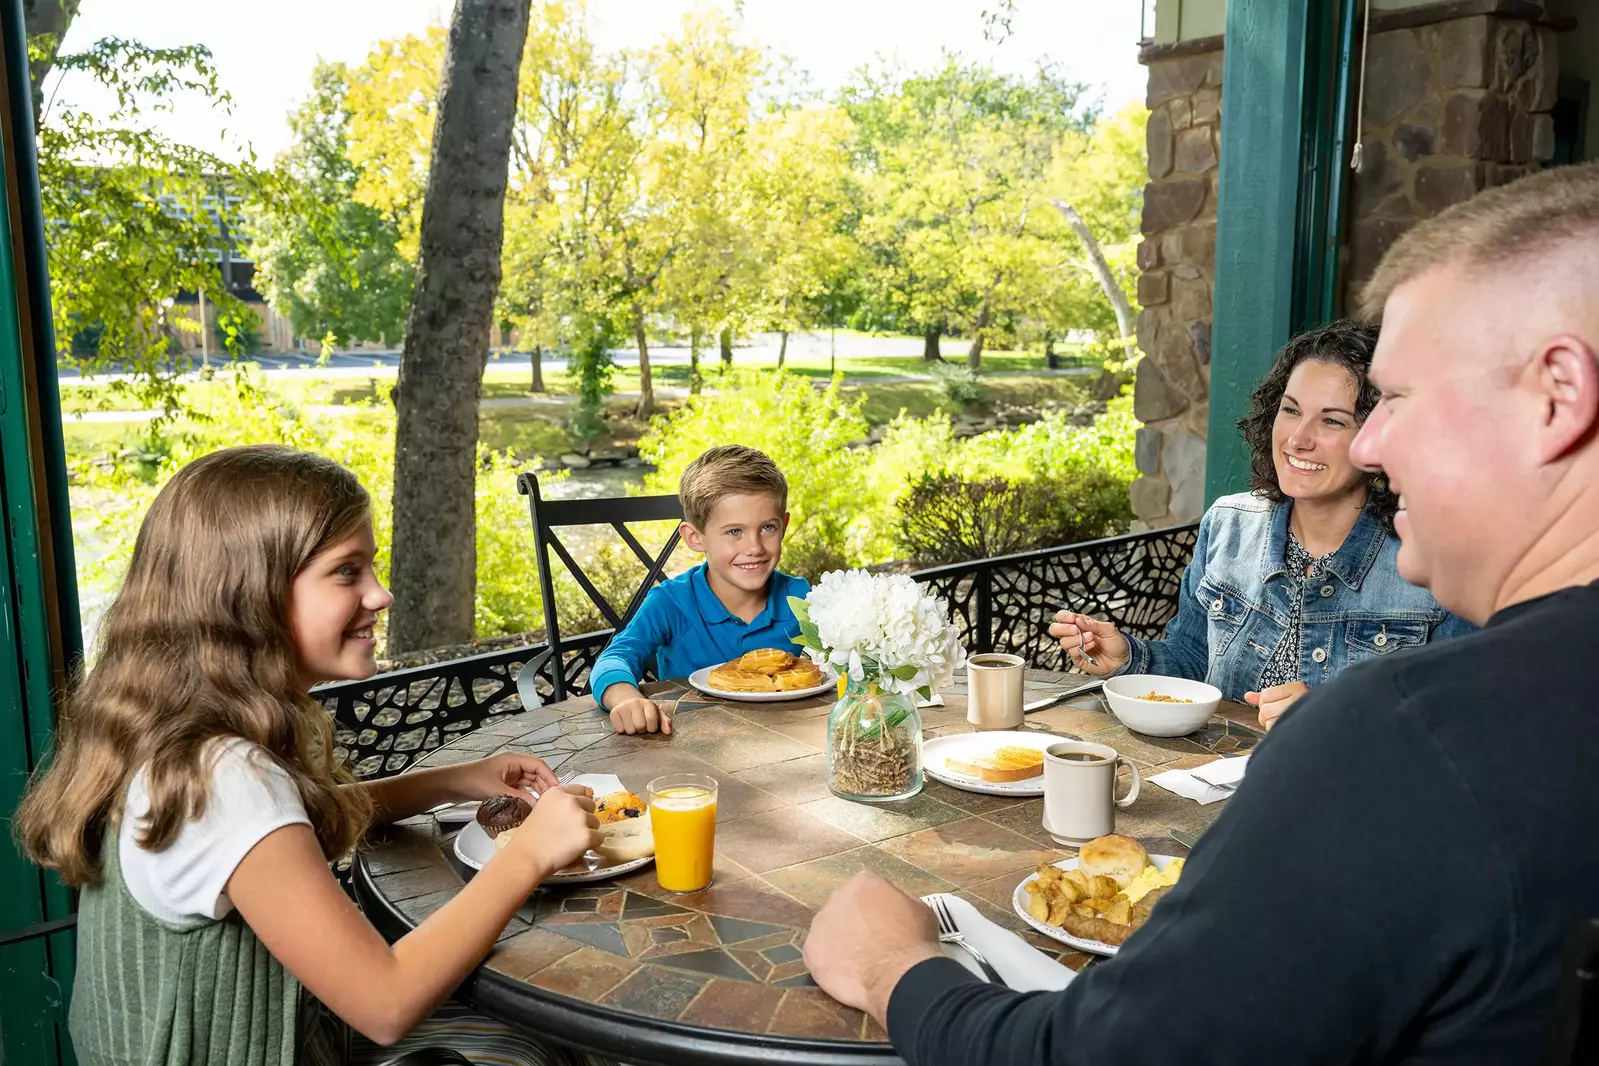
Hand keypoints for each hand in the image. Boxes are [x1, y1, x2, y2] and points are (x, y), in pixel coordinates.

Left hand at [449, 752, 559, 802]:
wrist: (451, 785)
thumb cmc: (471, 780)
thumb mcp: (496, 790)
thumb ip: (517, 798)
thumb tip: (536, 807)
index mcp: (513, 760)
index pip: (538, 765)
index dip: (549, 776)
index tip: (557, 789)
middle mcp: (512, 766)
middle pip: (535, 774)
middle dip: (544, 786)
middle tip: (552, 800)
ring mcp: (508, 776)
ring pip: (528, 783)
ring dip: (535, 792)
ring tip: (543, 805)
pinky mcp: (502, 785)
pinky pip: (520, 790)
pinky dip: (526, 797)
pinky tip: (529, 807)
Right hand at [502, 784, 600, 881]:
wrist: (527, 857)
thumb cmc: (529, 837)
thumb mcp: (542, 809)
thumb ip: (559, 805)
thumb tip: (579, 806)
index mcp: (557, 792)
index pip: (582, 790)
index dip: (581, 802)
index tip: (576, 812)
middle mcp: (571, 801)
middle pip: (591, 805)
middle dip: (585, 817)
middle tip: (571, 830)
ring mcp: (580, 817)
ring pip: (596, 823)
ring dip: (588, 831)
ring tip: (571, 841)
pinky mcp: (587, 835)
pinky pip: (599, 838)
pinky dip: (591, 845)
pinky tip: (577, 849)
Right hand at [610, 696, 671, 735]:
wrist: (628, 702)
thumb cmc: (645, 712)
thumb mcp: (657, 714)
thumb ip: (665, 722)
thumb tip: (668, 732)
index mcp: (648, 704)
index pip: (651, 720)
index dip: (652, 728)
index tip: (651, 728)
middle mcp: (635, 703)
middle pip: (640, 726)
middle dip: (642, 730)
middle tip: (641, 726)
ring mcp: (623, 707)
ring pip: (629, 730)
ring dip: (632, 731)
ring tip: (633, 725)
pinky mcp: (613, 712)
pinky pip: (619, 730)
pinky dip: (623, 730)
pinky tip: (625, 724)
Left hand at [803, 872, 940, 1024]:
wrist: (901, 976)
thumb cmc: (915, 941)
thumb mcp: (918, 908)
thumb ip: (897, 899)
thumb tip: (888, 904)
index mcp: (863, 882)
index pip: (864, 889)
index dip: (874, 908)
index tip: (882, 923)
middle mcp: (837, 897)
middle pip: (843, 907)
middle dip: (854, 922)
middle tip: (869, 942)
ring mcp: (820, 924)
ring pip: (829, 930)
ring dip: (839, 941)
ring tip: (857, 962)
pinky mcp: (810, 951)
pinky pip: (818, 954)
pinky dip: (829, 962)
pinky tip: (846, 973)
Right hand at [1047, 611, 1129, 675]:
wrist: (1122, 660)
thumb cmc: (1115, 643)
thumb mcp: (1108, 628)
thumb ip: (1093, 624)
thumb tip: (1079, 620)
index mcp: (1080, 624)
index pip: (1062, 617)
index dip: (1064, 616)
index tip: (1073, 618)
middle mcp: (1075, 635)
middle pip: (1055, 629)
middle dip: (1064, 628)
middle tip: (1076, 629)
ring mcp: (1075, 647)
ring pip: (1063, 642)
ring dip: (1077, 639)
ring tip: (1091, 638)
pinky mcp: (1077, 659)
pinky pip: (1072, 653)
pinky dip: (1081, 648)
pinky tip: (1091, 646)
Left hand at [1244, 681, 1309, 730]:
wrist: (1328, 722)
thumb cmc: (1304, 712)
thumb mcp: (1286, 699)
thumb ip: (1265, 697)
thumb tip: (1247, 696)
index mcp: (1297, 687)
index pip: (1265, 696)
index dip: (1265, 705)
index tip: (1276, 707)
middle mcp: (1301, 698)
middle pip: (1265, 710)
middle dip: (1267, 717)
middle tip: (1280, 718)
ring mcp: (1301, 712)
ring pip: (1268, 721)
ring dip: (1273, 726)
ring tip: (1285, 724)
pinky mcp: (1298, 726)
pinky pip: (1275, 731)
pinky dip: (1277, 733)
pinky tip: (1287, 730)